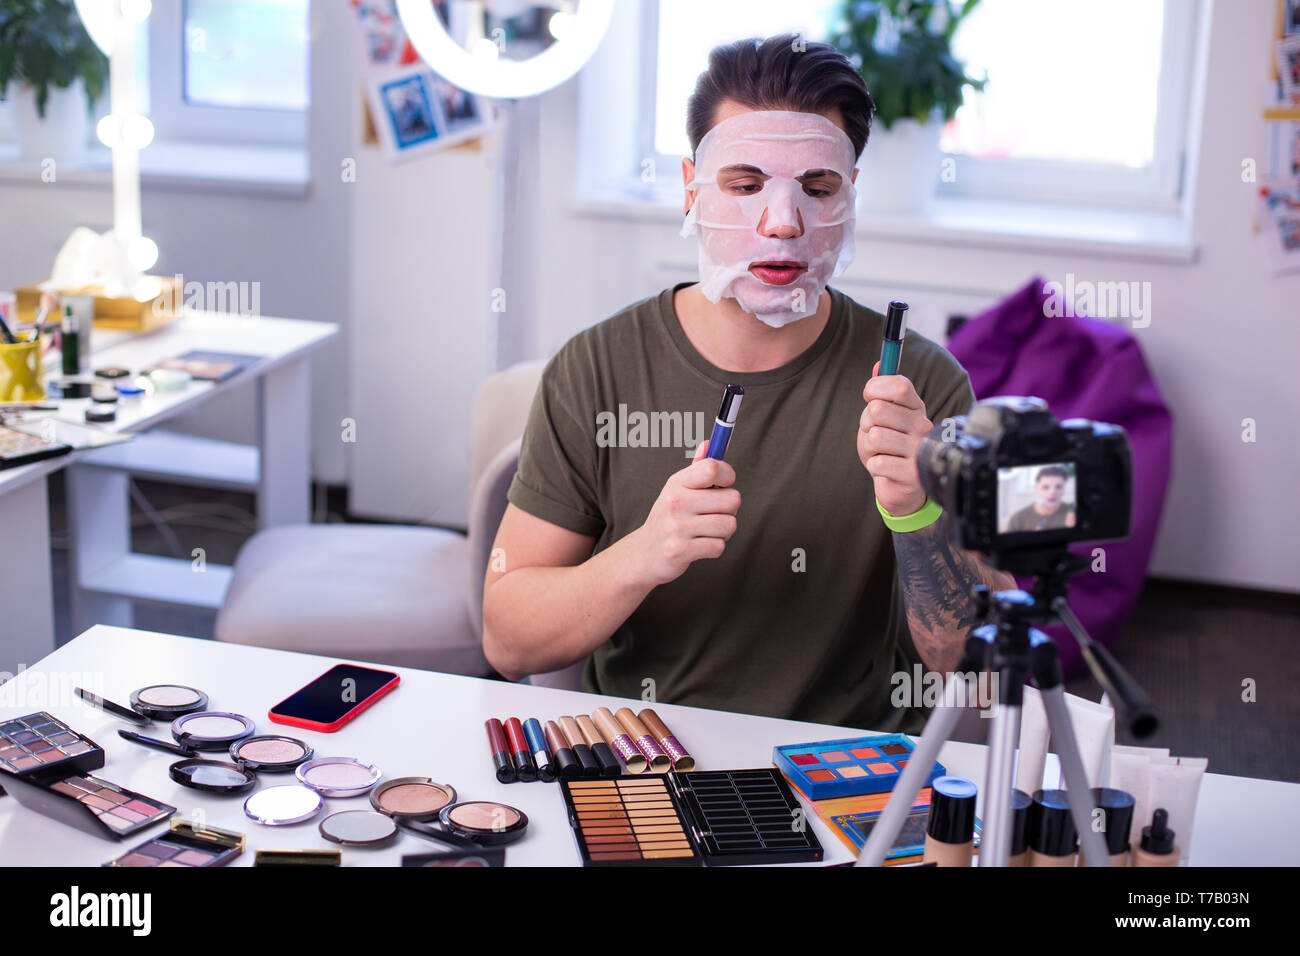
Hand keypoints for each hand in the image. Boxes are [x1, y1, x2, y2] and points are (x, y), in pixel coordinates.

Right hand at [631, 441, 740, 586]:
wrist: (644, 554)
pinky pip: (719, 546)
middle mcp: (676, 502)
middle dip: (729, 509)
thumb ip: (697, 469)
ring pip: (729, 524)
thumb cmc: (668, 519)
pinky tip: (700, 544)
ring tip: (706, 531)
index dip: (728, 475)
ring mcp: (678, 527)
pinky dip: (714, 547)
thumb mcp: (677, 491)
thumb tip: (709, 443)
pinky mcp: (682, 550)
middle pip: (732, 499)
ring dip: (723, 531)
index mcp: (677, 483)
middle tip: (713, 513)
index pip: (712, 468)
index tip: (724, 484)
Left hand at [859, 361, 930, 516]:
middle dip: (866, 423)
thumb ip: (882, 392)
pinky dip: (874, 466)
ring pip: (875, 436)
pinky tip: (886, 468)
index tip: (869, 396)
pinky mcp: (913, 475)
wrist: (903, 486)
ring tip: (881, 452)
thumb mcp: (885, 416)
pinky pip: (877, 462)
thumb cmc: (891, 446)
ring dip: (869, 447)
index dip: (876, 388)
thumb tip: (879, 364)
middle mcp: (923, 426)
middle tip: (876, 433)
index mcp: (917, 408)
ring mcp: (919, 451)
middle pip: (878, 410)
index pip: (899, 385)